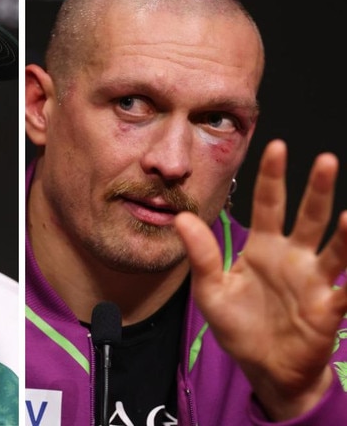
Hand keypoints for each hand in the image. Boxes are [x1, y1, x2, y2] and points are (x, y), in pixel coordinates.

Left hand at [174, 139, 346, 420]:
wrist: (263, 366)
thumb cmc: (238, 325)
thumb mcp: (211, 290)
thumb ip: (201, 255)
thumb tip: (181, 217)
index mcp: (263, 248)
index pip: (268, 204)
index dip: (271, 177)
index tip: (275, 146)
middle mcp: (292, 257)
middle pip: (307, 217)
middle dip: (315, 190)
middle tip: (323, 160)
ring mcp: (314, 281)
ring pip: (335, 249)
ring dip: (346, 232)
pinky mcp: (328, 308)